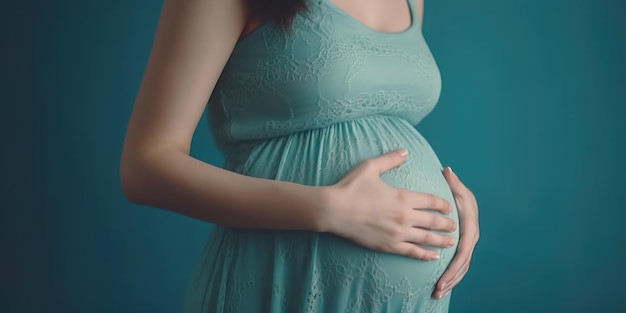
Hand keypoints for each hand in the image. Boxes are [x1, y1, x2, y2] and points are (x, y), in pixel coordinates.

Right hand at [323, 149, 456, 260]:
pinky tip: (433, 256)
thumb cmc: (350, 187)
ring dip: (441, 240)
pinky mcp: (388, 246)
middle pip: (433, 221)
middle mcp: (404, 216)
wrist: (333, 210)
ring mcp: (397, 233)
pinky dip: (425, 255)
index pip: (431, 201)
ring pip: (426, 238)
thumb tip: (405, 150)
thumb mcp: (370, 167)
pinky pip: (412, 252)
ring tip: (451, 242)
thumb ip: (390, 159)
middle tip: (455, 225)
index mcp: (403, 197)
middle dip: (446, 224)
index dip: (443, 204)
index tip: (449, 206)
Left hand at [433, 167, 479, 298]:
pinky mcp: (461, 248)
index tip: (442, 277)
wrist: (462, 198)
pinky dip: (451, 277)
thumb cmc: (457, 193)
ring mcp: (467, 245)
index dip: (453, 266)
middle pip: (462, 264)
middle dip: (450, 278)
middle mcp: (470, 239)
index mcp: (469, 226)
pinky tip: (441, 287)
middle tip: (437, 290)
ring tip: (437, 293)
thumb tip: (447, 171)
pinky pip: (457, 266)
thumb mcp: (456, 187)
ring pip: (461, 268)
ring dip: (450, 281)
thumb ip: (452, 182)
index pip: (463, 250)